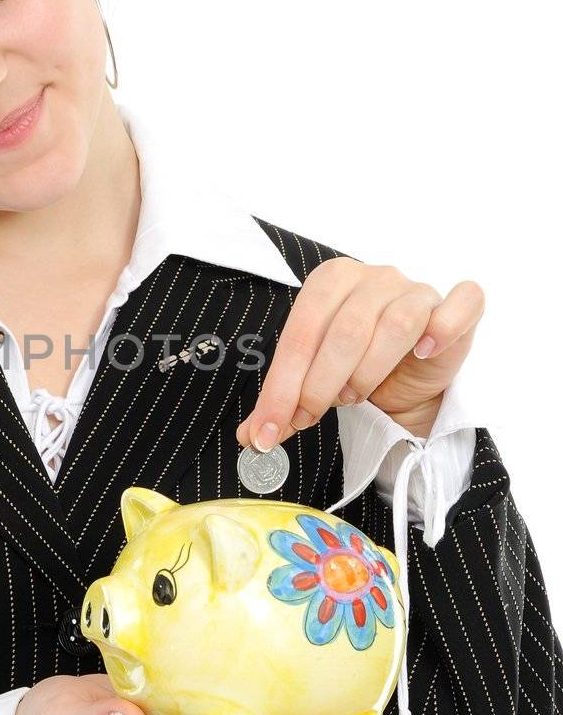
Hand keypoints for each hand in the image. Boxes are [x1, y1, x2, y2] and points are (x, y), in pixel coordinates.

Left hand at [235, 258, 484, 448]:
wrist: (409, 380)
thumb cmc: (357, 370)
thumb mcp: (311, 386)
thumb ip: (282, 407)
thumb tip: (252, 437)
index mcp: (330, 282)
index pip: (300, 331)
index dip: (283, 384)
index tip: (270, 427)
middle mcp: (374, 277)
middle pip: (344, 329)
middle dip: (319, 383)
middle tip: (310, 415)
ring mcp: (416, 290)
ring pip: (396, 325)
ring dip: (368, 370)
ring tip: (354, 395)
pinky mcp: (456, 308)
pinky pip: (461, 304)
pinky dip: (443, 329)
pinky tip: (424, 353)